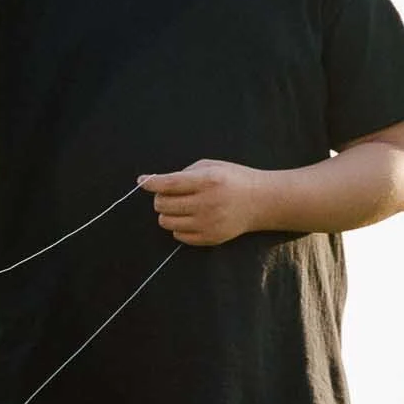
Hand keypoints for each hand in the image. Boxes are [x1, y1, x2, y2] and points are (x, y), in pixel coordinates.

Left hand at [140, 159, 272, 246]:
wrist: (262, 201)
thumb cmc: (233, 179)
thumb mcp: (211, 166)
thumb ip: (183, 173)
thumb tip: (155, 183)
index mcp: (208, 181)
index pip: (169, 184)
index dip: (151, 183)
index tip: (141, 181)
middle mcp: (207, 203)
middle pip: (163, 205)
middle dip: (160, 198)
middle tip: (169, 194)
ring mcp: (208, 223)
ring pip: (166, 222)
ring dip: (166, 213)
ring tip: (179, 206)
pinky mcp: (210, 238)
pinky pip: (178, 235)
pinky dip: (178, 226)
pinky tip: (190, 218)